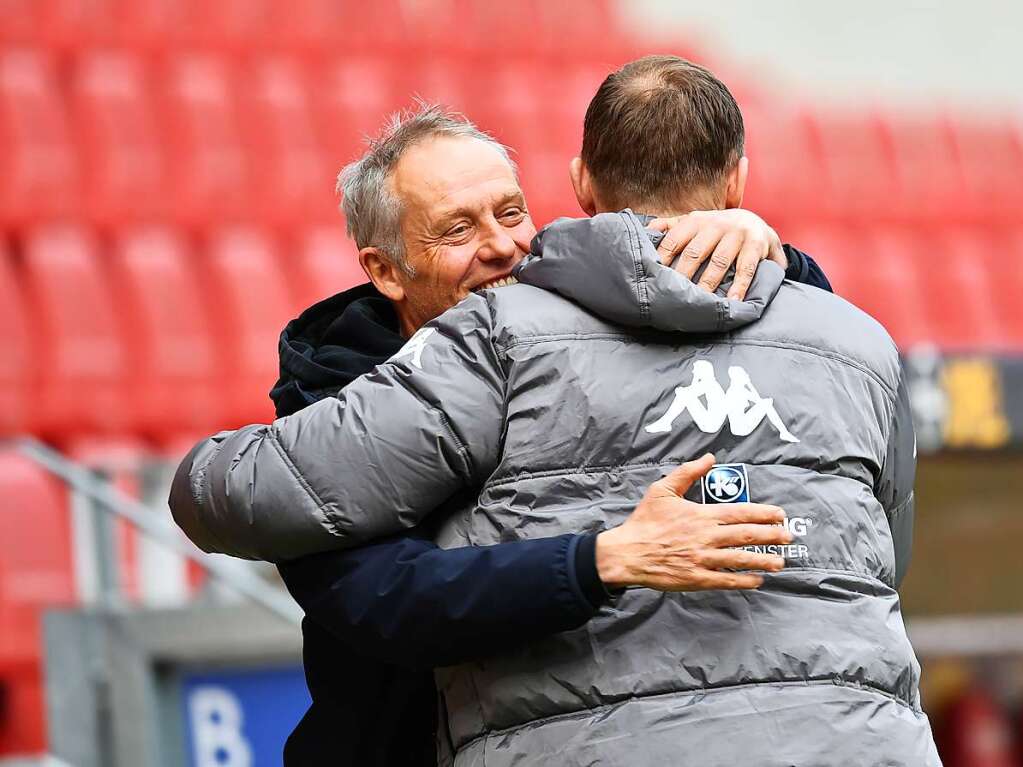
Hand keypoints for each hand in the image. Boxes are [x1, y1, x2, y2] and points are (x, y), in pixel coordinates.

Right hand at [595, 454, 790, 590]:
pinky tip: (757, 580)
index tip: (780, 514)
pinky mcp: (697, 578)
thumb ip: (688, 472)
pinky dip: (744, 581)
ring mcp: (703, 559)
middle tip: (788, 537)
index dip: (763, 513)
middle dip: (771, 536)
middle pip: (747, 536)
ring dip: (763, 560)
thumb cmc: (644, 521)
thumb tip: (709, 457)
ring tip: (780, 562)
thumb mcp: (662, 489)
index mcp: (701, 514)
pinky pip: (726, 580)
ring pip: (740, 559)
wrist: (628, 553)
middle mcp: (707, 537)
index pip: (740, 512)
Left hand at [648, 210, 786, 299]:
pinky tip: (732, 300)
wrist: (756, 223)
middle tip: (671, 295)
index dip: (662, 259)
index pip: (673, 240)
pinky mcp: (756, 245)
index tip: (652, 277)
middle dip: (682, 275)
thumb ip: (669, 226)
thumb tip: (644, 233)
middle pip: (694, 252)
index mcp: (696, 220)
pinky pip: (746, 268)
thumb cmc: (717, 229)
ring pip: (719, 262)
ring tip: (699, 302)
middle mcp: (715, 225)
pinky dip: (739, 286)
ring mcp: (737, 234)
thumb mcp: (693, 222)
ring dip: (708, 283)